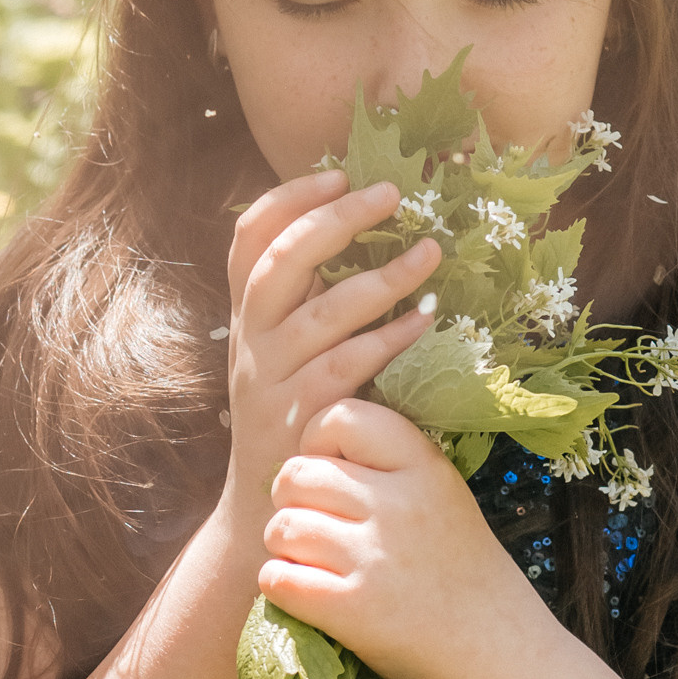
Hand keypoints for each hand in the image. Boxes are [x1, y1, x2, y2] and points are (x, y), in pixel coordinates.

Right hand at [220, 171, 440, 541]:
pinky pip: (348, 368)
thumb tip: (369, 239)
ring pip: (321, 315)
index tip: (335, 173)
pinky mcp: (301, 417)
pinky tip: (426, 320)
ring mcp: (272, 380)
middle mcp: (251, 341)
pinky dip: (389, 340)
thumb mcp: (287, 353)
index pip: (247, 239)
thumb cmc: (295, 417)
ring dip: (380, 278)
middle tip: (389, 194)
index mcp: (248, 315)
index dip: (287, 199)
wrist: (269, 504)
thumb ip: (312, 303)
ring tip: (430, 253)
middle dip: (334, 220)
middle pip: (279, 263)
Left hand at [259, 399, 533, 678]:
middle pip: (296, 473)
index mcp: (425, 468)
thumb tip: (311, 451)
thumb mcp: (445, 499)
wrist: (499, 653)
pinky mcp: (352, 609)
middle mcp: (399, 505)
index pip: (342, 417)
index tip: (329, 470)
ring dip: (284, 545)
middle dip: (291, 499)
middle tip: (312, 524)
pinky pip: (277, 577)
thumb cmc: (464, 577)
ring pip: (281, 526)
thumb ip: (391, 469)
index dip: (318, 440)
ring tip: (311, 561)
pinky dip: (280, 585)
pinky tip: (303, 593)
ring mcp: (375, 558)